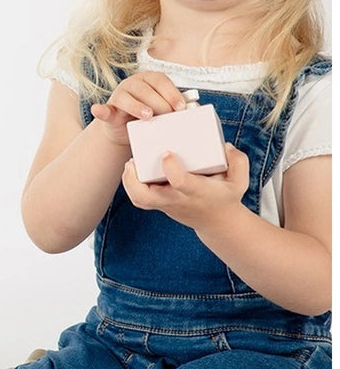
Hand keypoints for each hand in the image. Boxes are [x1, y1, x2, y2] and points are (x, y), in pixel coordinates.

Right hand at [90, 72, 186, 146]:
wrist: (127, 130)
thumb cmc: (151, 117)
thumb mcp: (164, 109)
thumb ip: (175, 106)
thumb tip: (193, 107)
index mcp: (149, 79)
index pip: (160, 81)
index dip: (171, 93)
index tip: (181, 107)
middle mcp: (133, 83)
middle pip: (145, 90)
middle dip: (159, 103)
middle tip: (168, 116)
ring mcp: (118, 95)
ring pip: (126, 98)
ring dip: (137, 107)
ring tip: (148, 116)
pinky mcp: (108, 110)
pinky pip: (104, 109)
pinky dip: (101, 110)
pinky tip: (98, 109)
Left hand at [121, 143, 248, 230]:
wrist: (218, 222)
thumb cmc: (225, 197)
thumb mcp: (239, 180)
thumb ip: (238, 161)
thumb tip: (224, 146)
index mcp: (197, 192)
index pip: (180, 182)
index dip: (171, 168)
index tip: (167, 153)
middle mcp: (178, 199)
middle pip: (147, 197)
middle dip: (134, 180)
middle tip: (132, 161)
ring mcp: (166, 205)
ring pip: (139, 199)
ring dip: (129, 182)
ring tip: (130, 164)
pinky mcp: (160, 205)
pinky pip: (139, 199)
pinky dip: (131, 186)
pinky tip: (132, 171)